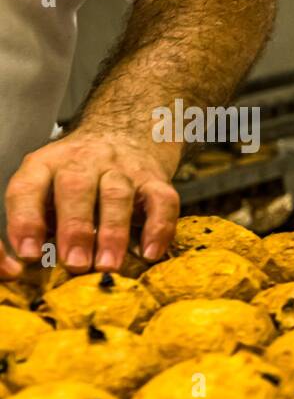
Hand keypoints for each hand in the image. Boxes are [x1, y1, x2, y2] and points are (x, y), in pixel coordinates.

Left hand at [2, 131, 180, 277]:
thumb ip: (39, 220)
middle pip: (76, 189)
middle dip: (75, 229)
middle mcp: (83, 161)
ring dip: (112, 232)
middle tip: (76, 264)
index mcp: (46, 165)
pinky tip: (149, 254)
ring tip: (108, 265)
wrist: (125, 133)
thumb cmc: (80, 176)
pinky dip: (158, 229)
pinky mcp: (155, 179)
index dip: (26, 221)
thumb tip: (29, 265)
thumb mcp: (47, 187)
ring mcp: (122, 169)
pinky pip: (161, 202)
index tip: (30, 254)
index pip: (28, 189)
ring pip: (117, 195)